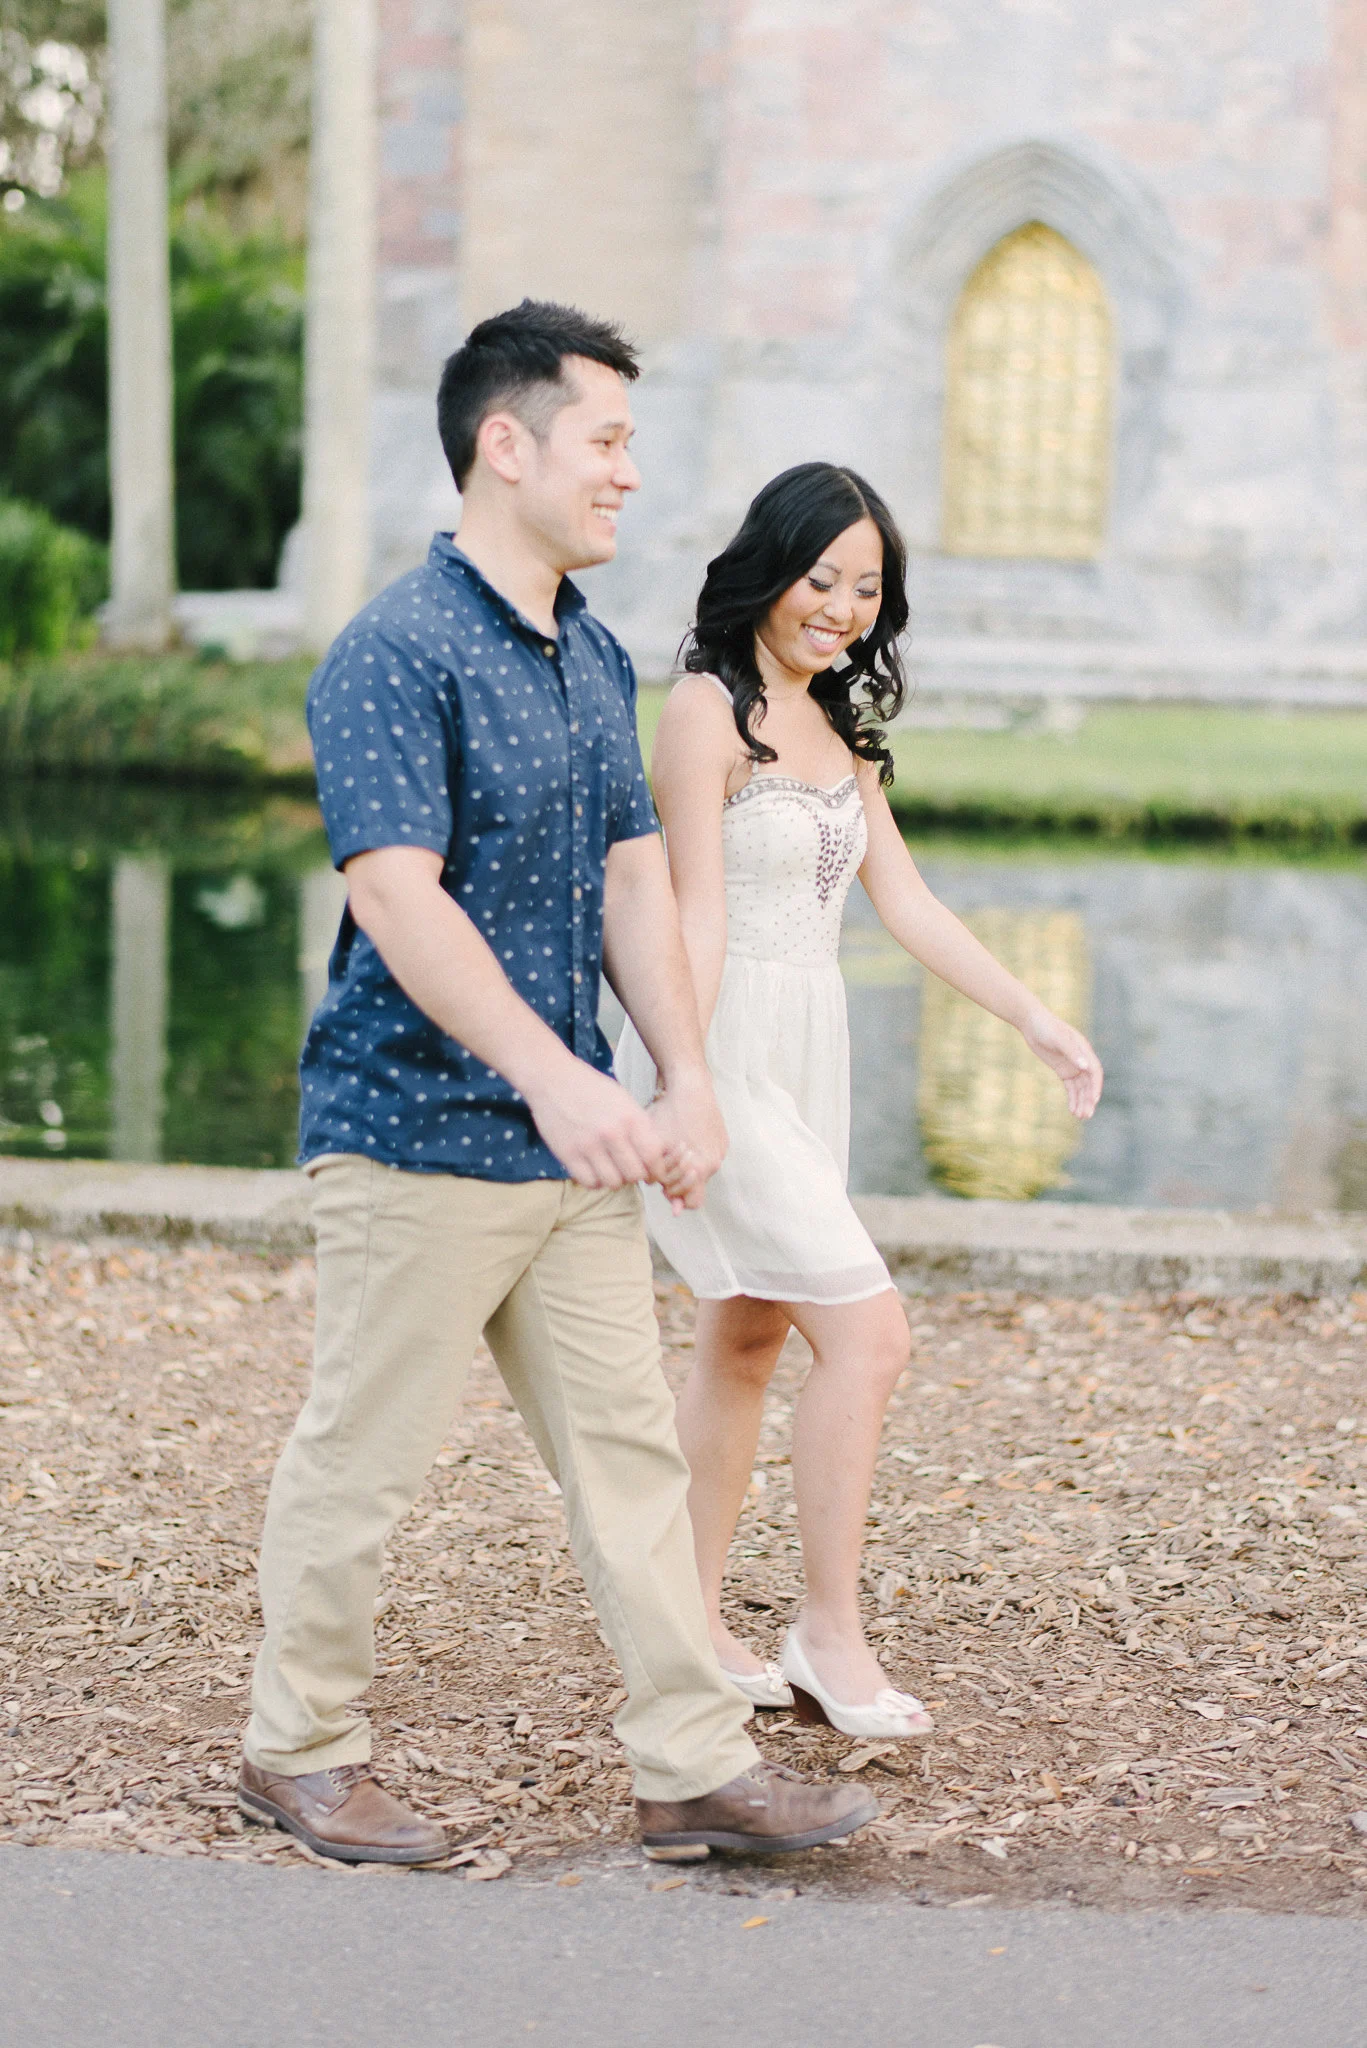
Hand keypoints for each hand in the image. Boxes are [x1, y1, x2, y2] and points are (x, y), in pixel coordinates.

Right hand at [524, 1058, 667, 1189]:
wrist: (553, 1079)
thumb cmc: (592, 1089)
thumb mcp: (624, 1100)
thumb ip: (641, 1127)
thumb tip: (657, 1157)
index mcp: (630, 1117)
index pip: (653, 1156)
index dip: (656, 1168)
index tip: (652, 1170)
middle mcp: (611, 1132)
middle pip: (635, 1174)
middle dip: (635, 1175)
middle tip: (629, 1168)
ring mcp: (588, 1145)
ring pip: (613, 1183)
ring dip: (615, 1179)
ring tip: (610, 1168)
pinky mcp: (568, 1154)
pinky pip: (589, 1182)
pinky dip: (595, 1181)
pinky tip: (594, 1169)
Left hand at [646, 1068, 727, 1212]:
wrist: (689, 1085)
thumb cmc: (668, 1115)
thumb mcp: (656, 1148)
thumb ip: (661, 1179)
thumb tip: (674, 1210)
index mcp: (700, 1168)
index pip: (692, 1203)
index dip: (675, 1197)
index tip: (662, 1184)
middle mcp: (714, 1163)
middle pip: (697, 1187)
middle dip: (680, 1183)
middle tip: (665, 1168)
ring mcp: (721, 1150)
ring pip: (703, 1170)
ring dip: (688, 1166)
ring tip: (673, 1148)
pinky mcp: (722, 1138)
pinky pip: (709, 1154)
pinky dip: (697, 1152)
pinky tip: (683, 1137)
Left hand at [1020, 1005, 1103, 1119]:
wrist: (1032, 1023)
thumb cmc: (1047, 1027)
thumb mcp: (1059, 1039)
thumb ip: (1072, 1052)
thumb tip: (1084, 1067)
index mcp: (1084, 1051)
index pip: (1095, 1072)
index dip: (1096, 1087)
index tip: (1094, 1100)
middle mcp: (1081, 1060)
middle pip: (1089, 1083)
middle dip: (1089, 1100)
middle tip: (1086, 1115)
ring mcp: (1073, 1065)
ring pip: (1081, 1088)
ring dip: (1082, 1102)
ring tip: (1080, 1117)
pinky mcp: (1063, 1070)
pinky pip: (1071, 1087)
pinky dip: (1073, 1098)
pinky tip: (1072, 1110)